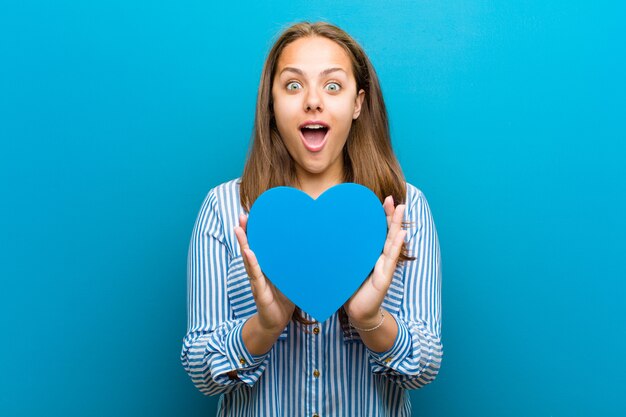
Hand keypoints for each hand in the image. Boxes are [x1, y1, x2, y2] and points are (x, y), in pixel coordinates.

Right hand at [234, 213, 294, 333]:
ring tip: (239, 229)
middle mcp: (258, 271)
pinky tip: (248, 252)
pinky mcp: (259, 291)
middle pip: (249, 248)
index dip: (255, 231)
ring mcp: (256, 280)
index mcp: (266, 266)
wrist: (277, 322)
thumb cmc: (284, 298)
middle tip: (242, 216)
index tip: (253, 214)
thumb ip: (294, 264)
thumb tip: (311, 247)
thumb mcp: (290, 277)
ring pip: (248, 258)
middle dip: (245, 232)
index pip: (259, 245)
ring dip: (243, 243)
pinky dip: (251, 263)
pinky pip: (255, 275)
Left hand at [343, 196, 406, 326]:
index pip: (379, 230)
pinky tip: (402, 235)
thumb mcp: (346, 266)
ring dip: (397, 225)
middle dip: (391, 215)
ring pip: (392, 242)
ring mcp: (385, 267)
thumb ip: (343, 252)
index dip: (381, 215)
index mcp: (372, 253)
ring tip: (401, 209)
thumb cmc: (350, 288)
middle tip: (393, 199)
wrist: (357, 312)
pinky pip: (391, 260)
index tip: (382, 200)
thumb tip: (325, 234)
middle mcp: (381, 258)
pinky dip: (397, 246)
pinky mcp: (384, 278)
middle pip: (388, 232)